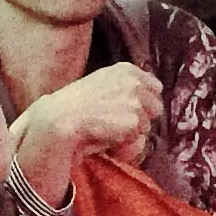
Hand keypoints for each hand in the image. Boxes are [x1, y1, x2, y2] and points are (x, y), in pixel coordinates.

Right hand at [18, 63, 162, 173]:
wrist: (60, 118)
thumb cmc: (75, 105)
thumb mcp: (102, 83)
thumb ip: (125, 86)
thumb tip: (150, 96)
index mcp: (126, 70)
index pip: (155, 87)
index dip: (144, 102)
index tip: (128, 110)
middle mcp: (134, 82)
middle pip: (156, 107)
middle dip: (142, 118)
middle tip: (117, 123)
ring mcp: (135, 101)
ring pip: (147, 126)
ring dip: (131, 133)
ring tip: (107, 131)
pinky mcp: (133, 121)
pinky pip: (138, 140)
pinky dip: (124, 145)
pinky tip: (106, 138)